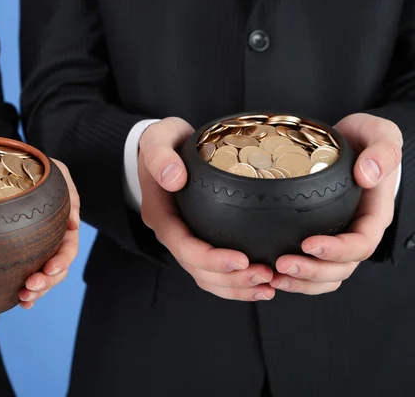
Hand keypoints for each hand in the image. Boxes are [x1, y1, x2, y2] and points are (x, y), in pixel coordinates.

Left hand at [18, 158, 80, 308]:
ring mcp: (39, 250)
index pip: (68, 247)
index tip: (50, 268)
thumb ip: (69, 193)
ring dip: (38, 291)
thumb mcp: (57, 172)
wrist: (15, 166)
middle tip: (30, 287)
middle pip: (58, 268)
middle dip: (47, 281)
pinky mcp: (22, 255)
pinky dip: (28, 292)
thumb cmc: (38, 167)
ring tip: (24, 297)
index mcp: (64, 225)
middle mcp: (53, 241)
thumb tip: (74, 223)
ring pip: (45, 277)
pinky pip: (27, 276)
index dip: (62, 260)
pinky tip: (21, 302)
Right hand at [138, 117, 275, 300]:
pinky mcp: (201, 238)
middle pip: (198, 270)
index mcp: (162, 216)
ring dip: (236, 287)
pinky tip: (262, 284)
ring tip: (270, 286)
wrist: (162, 148)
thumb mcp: (157, 139)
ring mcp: (186, 239)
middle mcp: (173, 234)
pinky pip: (215, 271)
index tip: (242, 259)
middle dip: (231, 279)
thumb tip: (174, 178)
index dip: (211, 259)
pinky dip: (236, 283)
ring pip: (207, 277)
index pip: (184, 247)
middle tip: (266, 276)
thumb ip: (160, 156)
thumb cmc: (161, 142)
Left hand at [270, 113, 401, 293]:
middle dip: (313, 271)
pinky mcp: (318, 238)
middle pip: (341, 268)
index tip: (308, 243)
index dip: (337, 250)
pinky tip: (271, 275)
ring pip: (326, 276)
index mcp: (373, 215)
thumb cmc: (366, 138)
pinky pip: (312, 269)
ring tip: (273, 277)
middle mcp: (356, 232)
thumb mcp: (379, 134)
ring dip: (302, 282)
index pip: (361, 244)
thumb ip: (381, 151)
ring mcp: (337, 238)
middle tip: (281, 265)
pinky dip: (296, 278)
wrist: (349, 141)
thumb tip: (367, 175)